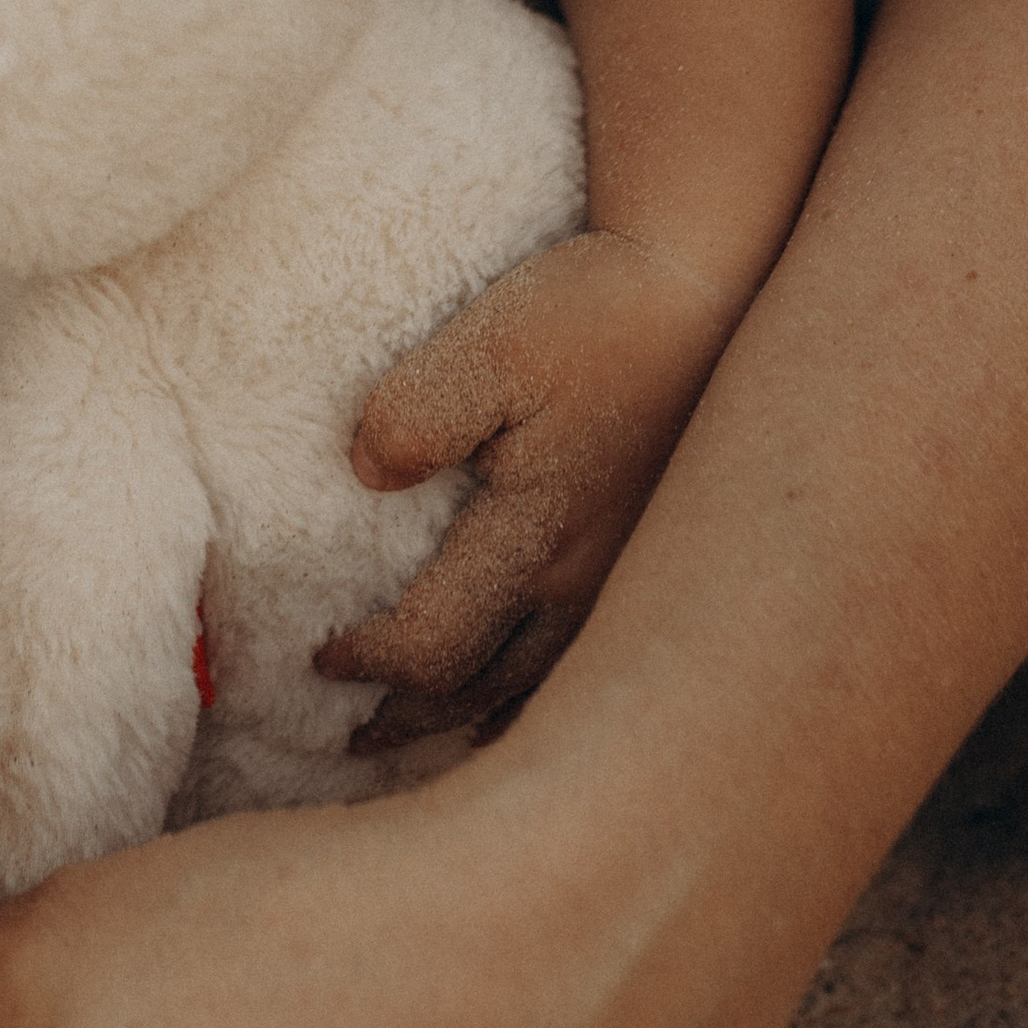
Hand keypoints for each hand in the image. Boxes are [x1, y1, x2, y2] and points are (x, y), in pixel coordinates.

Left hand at [319, 233, 738, 746]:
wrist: (707, 288)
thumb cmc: (595, 316)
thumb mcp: (489, 348)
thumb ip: (416, 418)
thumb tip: (368, 477)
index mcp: (540, 541)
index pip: (436, 648)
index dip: (370, 662)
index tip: (320, 659)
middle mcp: (589, 585)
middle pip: (487, 692)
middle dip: (413, 718)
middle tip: (355, 738)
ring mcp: (630, 581)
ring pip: (544, 690)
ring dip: (475, 716)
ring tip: (428, 730)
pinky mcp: (653, 559)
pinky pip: (590, 661)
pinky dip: (538, 695)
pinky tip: (521, 694)